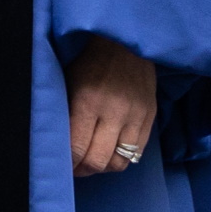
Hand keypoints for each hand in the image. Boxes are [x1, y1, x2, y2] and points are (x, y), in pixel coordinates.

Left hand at [66, 34, 156, 176]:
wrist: (124, 41)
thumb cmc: (89, 60)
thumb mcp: (69, 81)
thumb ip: (67, 112)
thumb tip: (60, 143)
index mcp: (87, 101)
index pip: (77, 148)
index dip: (68, 164)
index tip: (61, 166)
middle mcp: (113, 112)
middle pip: (98, 161)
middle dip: (83, 170)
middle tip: (74, 168)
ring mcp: (135, 117)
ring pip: (120, 162)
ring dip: (103, 168)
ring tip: (92, 162)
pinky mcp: (150, 117)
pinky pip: (137, 153)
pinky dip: (122, 159)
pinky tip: (111, 153)